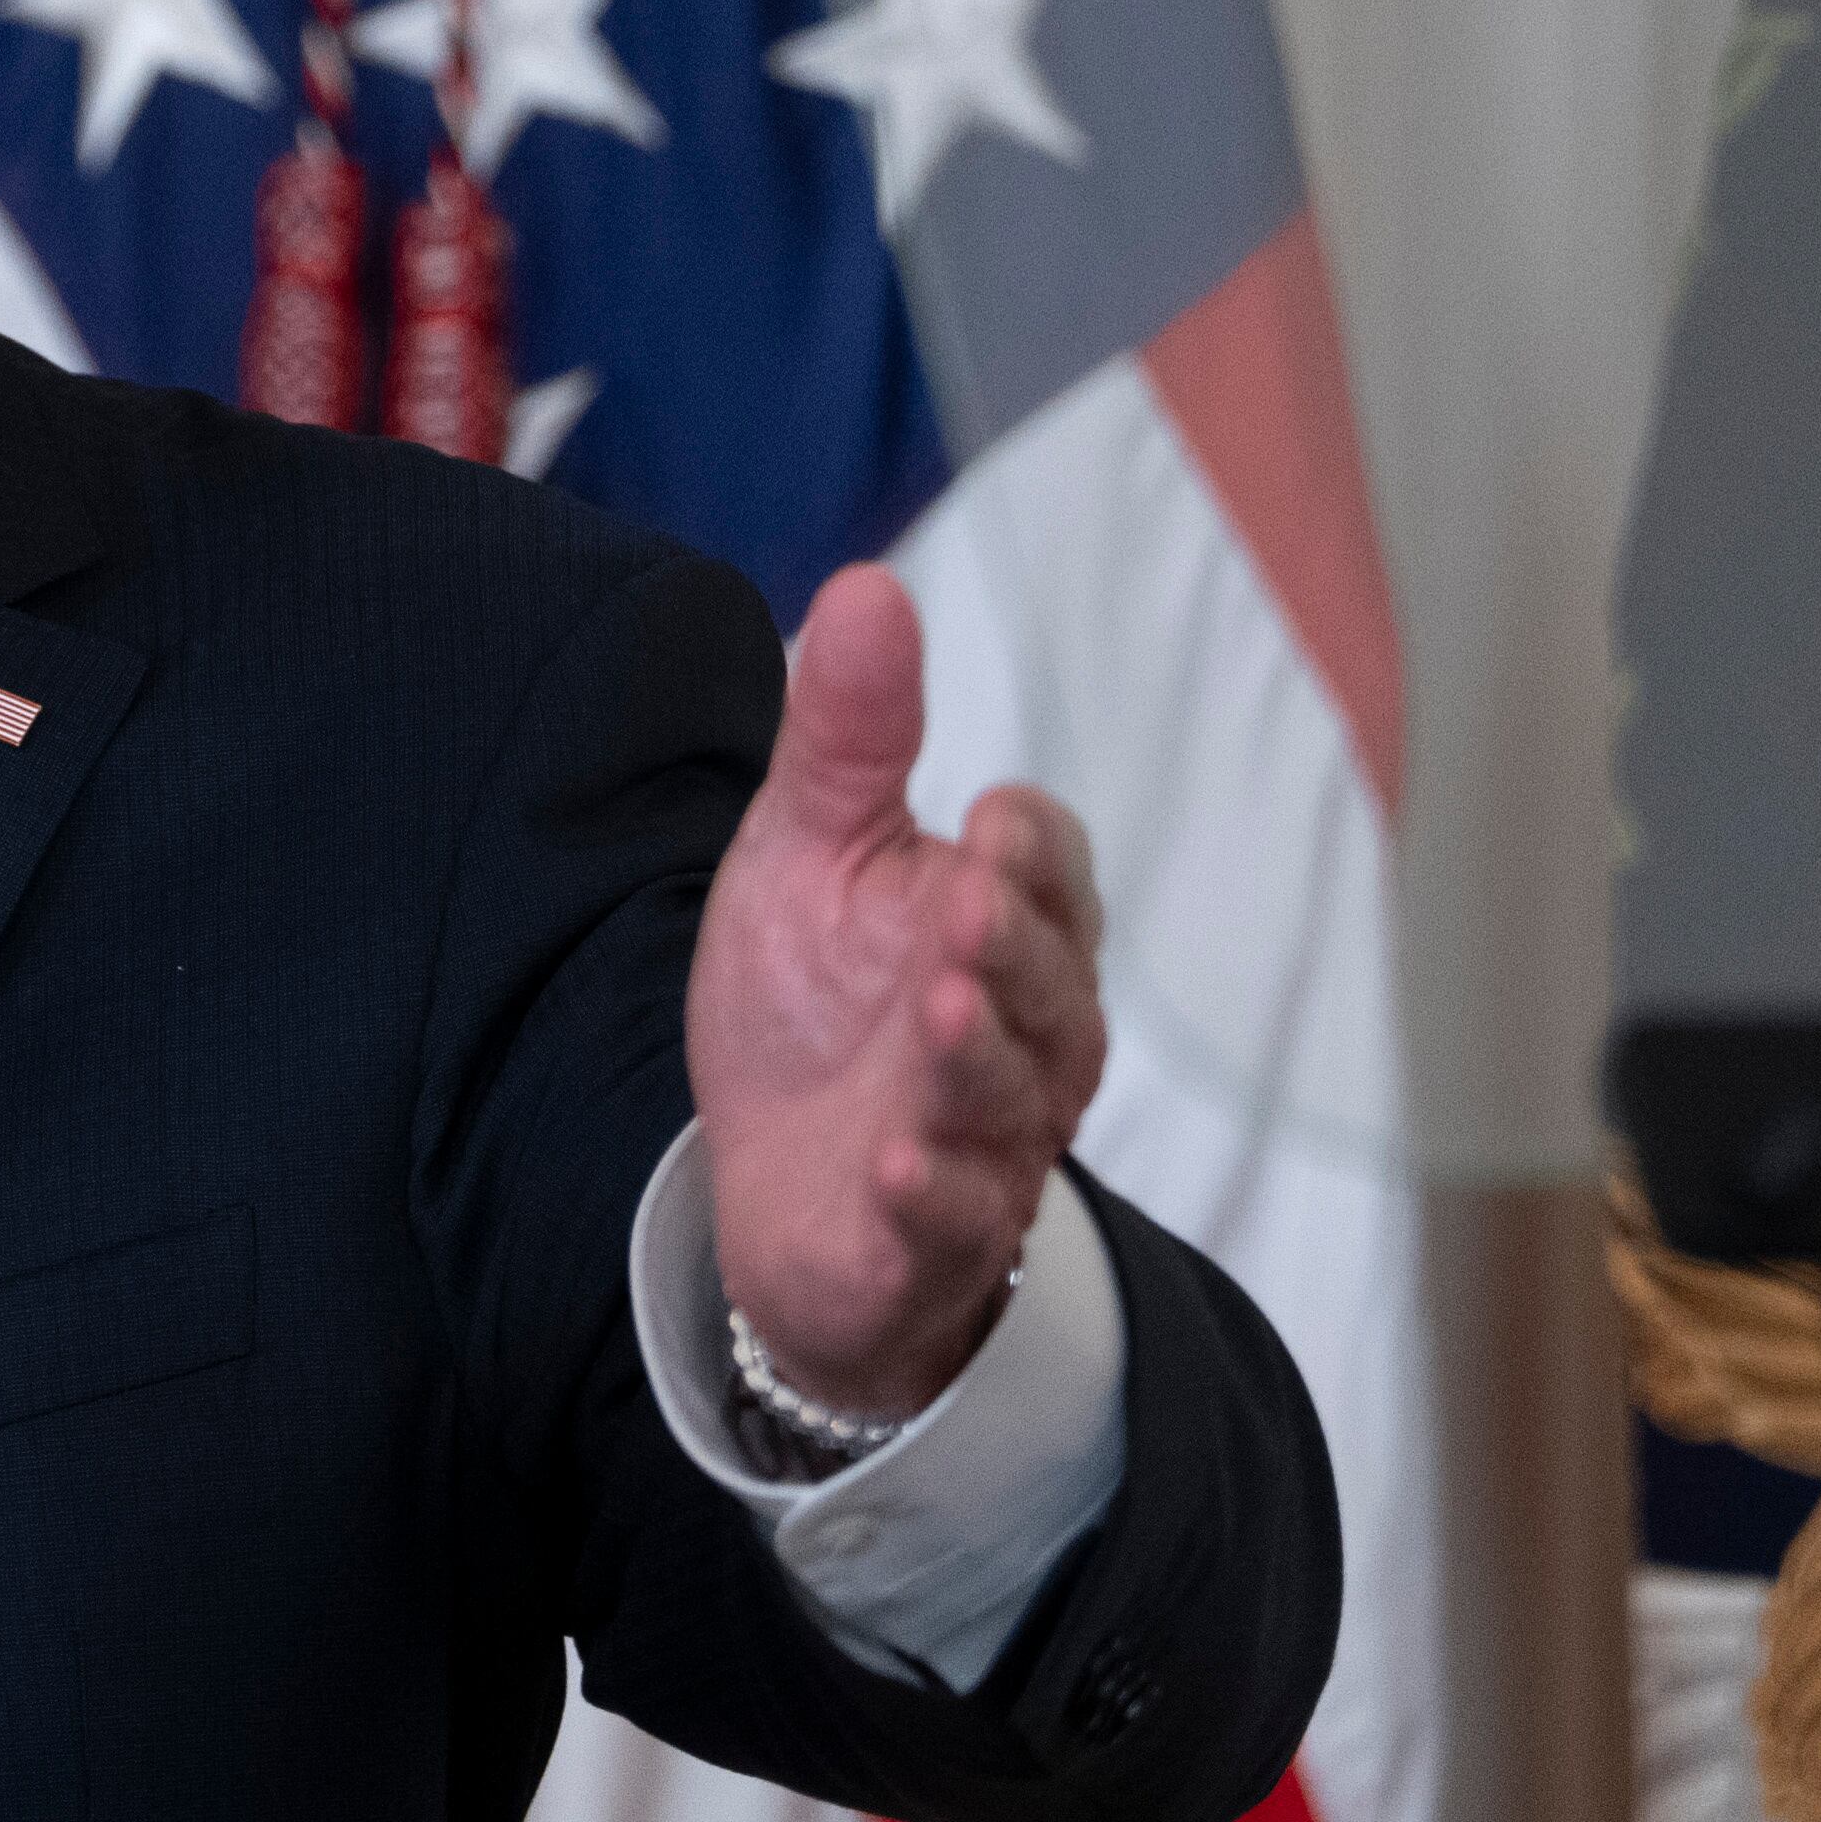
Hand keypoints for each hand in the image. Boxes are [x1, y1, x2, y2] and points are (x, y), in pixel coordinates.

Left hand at [688, 564, 1105, 1420]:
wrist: (773, 1180)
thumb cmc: (815, 1001)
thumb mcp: (810, 851)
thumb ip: (846, 736)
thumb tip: (870, 584)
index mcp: (1006, 923)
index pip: (1047, 871)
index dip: (1028, 849)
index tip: (990, 815)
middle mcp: (1024, 1031)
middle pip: (1045, 981)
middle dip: (1009, 942)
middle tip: (967, 903)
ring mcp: (986, 1138)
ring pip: (1009, 1096)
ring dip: (978, 1055)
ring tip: (940, 1010)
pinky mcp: (933, 1236)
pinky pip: (952, 1220)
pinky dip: (930, 1195)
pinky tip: (895, 1165)